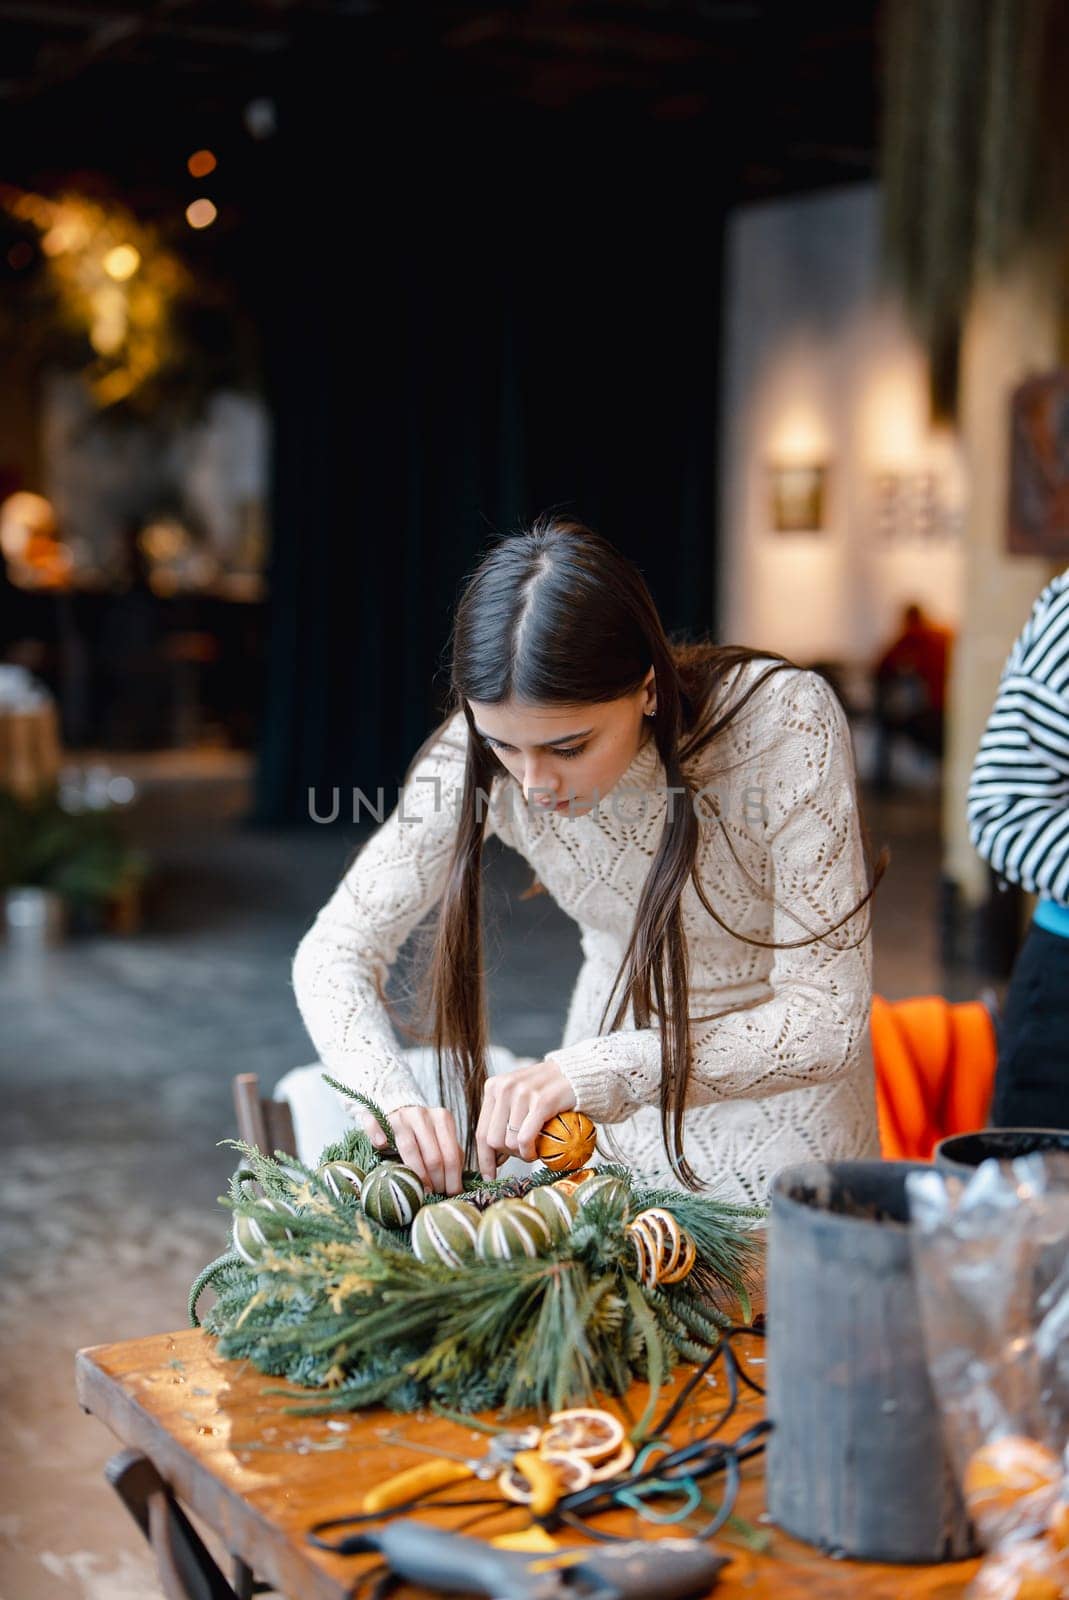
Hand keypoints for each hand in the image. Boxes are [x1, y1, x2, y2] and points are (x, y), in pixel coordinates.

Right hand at [361, 1105, 463, 1195]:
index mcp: (442, 1118)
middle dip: (437, 1180)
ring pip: (408, 1147)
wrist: (401, 1114)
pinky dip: (377, 1134)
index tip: (452, 1194)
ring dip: (417, 1173)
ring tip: (422, 1189)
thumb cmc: (425, 1135)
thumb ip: (453, 1156)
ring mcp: (400, 1116)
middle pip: (432, 1154)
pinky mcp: (380, 1118)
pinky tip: (381, 1145)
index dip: (452, 1178)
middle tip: (437, 1194)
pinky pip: (375, 1125)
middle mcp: (422, 1114)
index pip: (451, 1154)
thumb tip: (458, 1187)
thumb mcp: (443, 1141)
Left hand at [475, 1060, 576, 1179]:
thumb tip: (493, 1157)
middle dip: (507, 1155)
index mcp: (493, 1087)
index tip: (489, 1176)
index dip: (484, 1158)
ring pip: (510, 1143)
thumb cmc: (546, 1090)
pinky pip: (526, 1139)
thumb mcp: (517, 1098)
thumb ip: (503, 1121)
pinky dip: (530, 1152)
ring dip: (523, 1154)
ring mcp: (523, 1093)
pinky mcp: (542, 1101)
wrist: (577, 1074)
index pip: (481, 1131)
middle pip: (494, 1141)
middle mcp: (505, 1088)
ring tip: (535, 1148)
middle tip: (523, 1154)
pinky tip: (537, 1151)